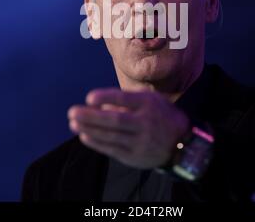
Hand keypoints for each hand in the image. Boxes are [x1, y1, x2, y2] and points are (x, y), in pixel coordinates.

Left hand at [67, 88, 189, 168]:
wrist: (182, 143)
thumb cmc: (160, 115)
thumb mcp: (150, 100)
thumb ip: (126, 100)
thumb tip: (99, 106)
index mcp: (149, 104)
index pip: (124, 100)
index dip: (106, 98)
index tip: (89, 97)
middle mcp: (146, 123)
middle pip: (115, 120)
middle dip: (91, 117)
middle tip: (72, 112)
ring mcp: (141, 142)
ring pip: (111, 136)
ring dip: (89, 130)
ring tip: (73, 124)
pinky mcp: (136, 157)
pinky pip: (112, 150)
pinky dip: (97, 143)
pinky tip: (84, 136)